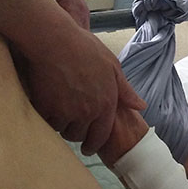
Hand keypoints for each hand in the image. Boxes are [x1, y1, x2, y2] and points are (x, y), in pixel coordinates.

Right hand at [20, 27, 145, 154]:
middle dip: (76, 134)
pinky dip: (46, 117)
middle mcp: (88, 111)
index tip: (89, 148)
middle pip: (80, 135)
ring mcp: (67, 111)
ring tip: (58, 116)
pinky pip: (46, 121)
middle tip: (71, 129)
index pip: (102, 135)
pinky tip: (46, 108)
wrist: (55, 41)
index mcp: (106, 103)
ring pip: (63, 130)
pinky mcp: (46, 107)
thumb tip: (141, 106)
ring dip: (61, 126)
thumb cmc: (85, 49)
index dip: (94, 144)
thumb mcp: (113, 67)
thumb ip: (126, 90)